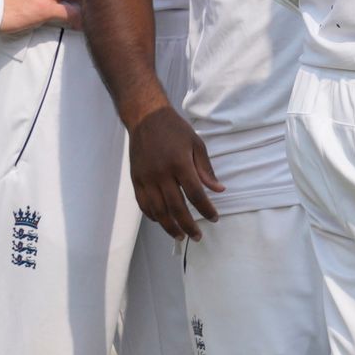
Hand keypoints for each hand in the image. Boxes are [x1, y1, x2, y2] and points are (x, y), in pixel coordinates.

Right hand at [127, 105, 221, 240]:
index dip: (205, 209)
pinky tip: (162, 221)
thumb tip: (218, 190)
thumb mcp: (196, 144)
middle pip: (175, 207)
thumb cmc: (175, 130)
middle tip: (197, 236)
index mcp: (179, 164)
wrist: (146, 118)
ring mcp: (146, 178)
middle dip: (188, 225)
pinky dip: (153, 215)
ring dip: (169, 226)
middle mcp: (161, 174)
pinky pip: (143, 204)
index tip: (214, 218)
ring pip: (157, 210)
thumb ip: (205, 169)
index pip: (195, 194)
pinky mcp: (136, 180)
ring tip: (180, 236)